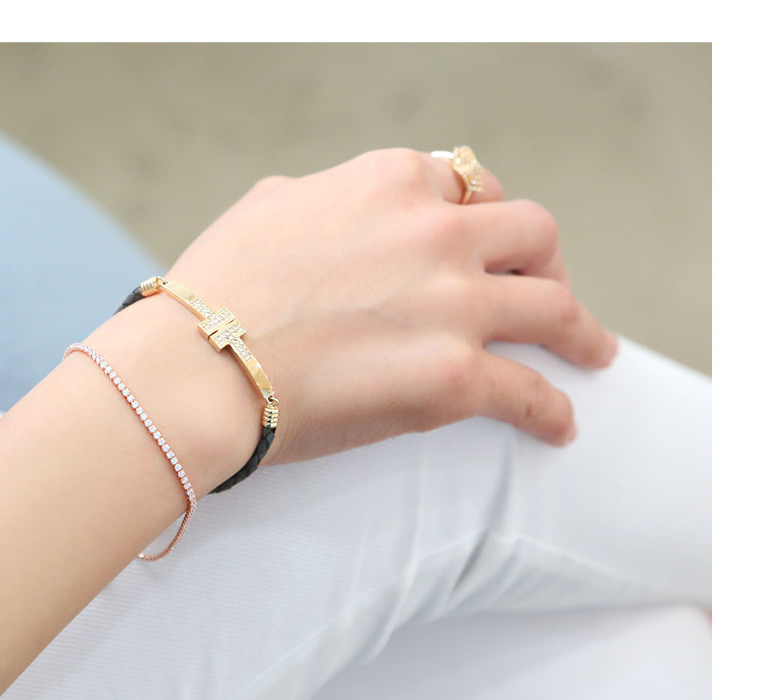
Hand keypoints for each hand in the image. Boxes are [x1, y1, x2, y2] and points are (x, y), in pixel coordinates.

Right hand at [164, 148, 618, 463]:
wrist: (198, 369)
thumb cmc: (214, 297)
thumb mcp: (268, 210)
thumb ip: (319, 201)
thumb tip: (323, 211)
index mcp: (391, 181)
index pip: (468, 186)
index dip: (484, 218)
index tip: (488, 245)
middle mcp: (437, 230)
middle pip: (532, 233)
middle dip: (546, 262)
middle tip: (547, 292)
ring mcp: (455, 303)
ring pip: (555, 306)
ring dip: (580, 330)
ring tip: (592, 352)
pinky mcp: (455, 376)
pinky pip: (530, 391)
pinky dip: (552, 409)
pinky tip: (560, 425)